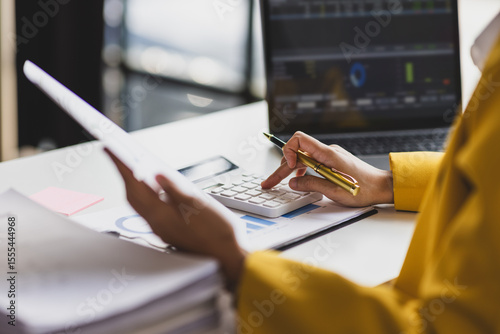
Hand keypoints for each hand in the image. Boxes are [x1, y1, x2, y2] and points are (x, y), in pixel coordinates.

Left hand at [105, 149, 245, 286]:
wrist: (226, 258)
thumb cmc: (218, 233)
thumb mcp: (200, 205)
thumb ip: (175, 190)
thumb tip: (157, 175)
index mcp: (162, 215)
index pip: (134, 185)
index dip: (120, 165)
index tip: (110, 149)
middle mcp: (157, 223)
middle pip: (132, 195)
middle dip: (124, 174)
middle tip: (119, 156)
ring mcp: (162, 229)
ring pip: (139, 204)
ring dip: (134, 185)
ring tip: (134, 168)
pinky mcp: (169, 231)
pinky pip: (149, 210)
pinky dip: (146, 195)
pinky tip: (155, 188)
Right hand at [262, 132, 393, 206]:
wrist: (383, 186)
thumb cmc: (365, 189)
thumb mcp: (335, 191)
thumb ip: (312, 184)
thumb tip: (293, 182)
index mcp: (328, 154)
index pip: (300, 140)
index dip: (288, 151)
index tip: (287, 168)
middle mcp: (328, 151)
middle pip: (297, 151)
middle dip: (282, 166)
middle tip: (269, 183)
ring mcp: (330, 155)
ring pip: (302, 156)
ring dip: (290, 168)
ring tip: (281, 182)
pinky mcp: (332, 161)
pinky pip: (311, 160)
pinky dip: (301, 169)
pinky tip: (299, 179)